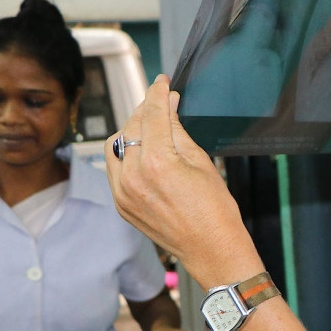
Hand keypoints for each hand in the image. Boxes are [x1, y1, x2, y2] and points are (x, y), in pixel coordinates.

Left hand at [104, 76, 264, 288]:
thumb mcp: (201, 162)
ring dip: (132, 130)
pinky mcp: (120, 203)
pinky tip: (143, 151)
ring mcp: (122, 192)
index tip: (162, 82)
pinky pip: (115, 167)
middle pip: (132, 127)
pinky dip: (126, 153)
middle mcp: (132, 176)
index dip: (158, 94)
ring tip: (151, 126)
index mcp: (156, 162)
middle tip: (162, 102)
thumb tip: (169, 108)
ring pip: (116, 145)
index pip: (153, 115)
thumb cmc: (215, 209)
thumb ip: (178, 132)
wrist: (210, 248)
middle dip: (146, 110)